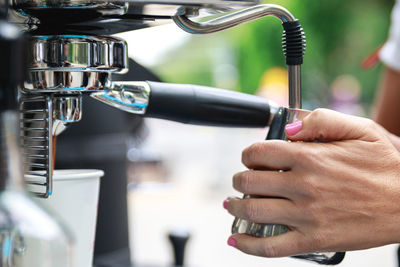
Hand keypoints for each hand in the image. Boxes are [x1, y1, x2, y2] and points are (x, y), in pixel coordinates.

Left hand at [224, 108, 399, 256]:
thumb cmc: (385, 167)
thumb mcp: (361, 130)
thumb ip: (322, 120)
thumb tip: (287, 128)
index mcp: (310, 157)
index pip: (259, 153)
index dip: (248, 153)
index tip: (250, 157)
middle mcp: (303, 185)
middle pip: (249, 182)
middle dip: (239, 179)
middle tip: (241, 180)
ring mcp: (306, 215)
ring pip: (254, 211)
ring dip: (235, 206)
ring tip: (231, 203)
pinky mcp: (313, 240)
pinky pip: (270, 247)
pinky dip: (247, 245)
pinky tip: (236, 239)